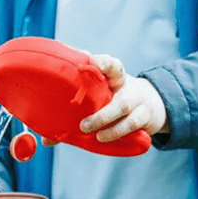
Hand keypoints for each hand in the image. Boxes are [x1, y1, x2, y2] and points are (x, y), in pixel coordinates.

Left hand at [41, 52, 169, 145]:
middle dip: (100, 102)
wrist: (151, 108)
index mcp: (112, 78)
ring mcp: (138, 100)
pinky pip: (134, 123)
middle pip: (117, 82)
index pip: (110, 64)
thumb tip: (46, 140)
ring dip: (106, 122)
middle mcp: (126, 86)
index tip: (89, 59)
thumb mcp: (99, 103)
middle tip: (82, 123)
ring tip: (91, 133)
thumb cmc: (115, 104)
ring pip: (124, 107)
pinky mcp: (145, 116)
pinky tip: (103, 138)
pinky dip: (117, 132)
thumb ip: (73, 118)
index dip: (101, 61)